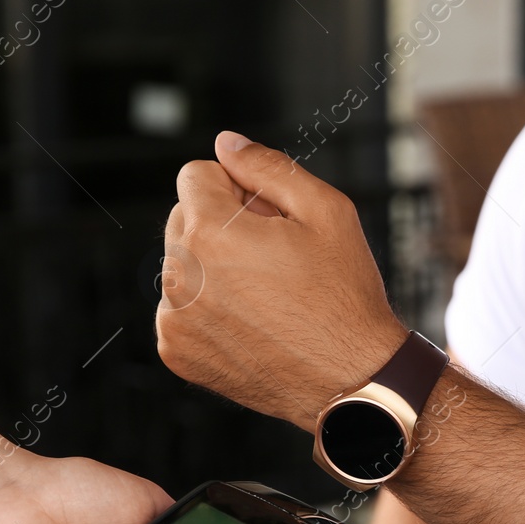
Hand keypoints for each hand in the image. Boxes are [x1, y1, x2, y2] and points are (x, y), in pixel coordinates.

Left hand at [157, 132, 408, 430]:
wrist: (350, 380)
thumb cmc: (345, 295)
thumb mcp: (327, 212)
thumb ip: (268, 167)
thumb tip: (225, 143)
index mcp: (209, 231)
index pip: (195, 175)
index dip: (237, 187)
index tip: (269, 218)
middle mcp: (180, 274)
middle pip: (183, 218)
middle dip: (220, 226)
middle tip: (274, 259)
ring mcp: (174, 318)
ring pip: (180, 265)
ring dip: (212, 268)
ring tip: (266, 296)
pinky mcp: (176, 352)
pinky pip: (179, 309)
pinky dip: (207, 310)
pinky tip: (251, 325)